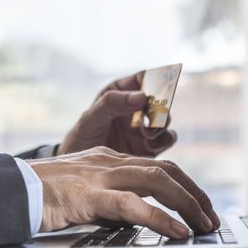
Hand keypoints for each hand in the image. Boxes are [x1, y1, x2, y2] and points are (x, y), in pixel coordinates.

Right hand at [27, 147, 219, 237]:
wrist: (10, 187)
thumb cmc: (41, 191)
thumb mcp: (82, 188)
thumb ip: (108, 195)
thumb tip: (135, 213)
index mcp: (106, 160)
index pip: (156, 165)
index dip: (183, 183)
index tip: (198, 203)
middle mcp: (107, 163)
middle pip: (164, 169)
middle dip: (194, 193)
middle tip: (210, 216)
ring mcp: (98, 176)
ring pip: (155, 180)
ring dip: (186, 202)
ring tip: (202, 223)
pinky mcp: (87, 195)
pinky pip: (131, 203)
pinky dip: (158, 217)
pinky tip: (175, 230)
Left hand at [58, 72, 176, 156]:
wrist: (80, 168)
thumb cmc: (82, 136)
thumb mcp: (90, 118)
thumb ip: (112, 103)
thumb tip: (142, 96)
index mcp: (121, 93)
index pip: (144, 78)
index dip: (154, 80)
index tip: (154, 93)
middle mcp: (136, 108)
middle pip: (160, 99)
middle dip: (160, 107)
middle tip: (151, 117)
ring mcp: (144, 126)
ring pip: (165, 119)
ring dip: (160, 125)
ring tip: (146, 134)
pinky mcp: (150, 146)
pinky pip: (166, 140)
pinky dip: (162, 141)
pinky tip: (148, 146)